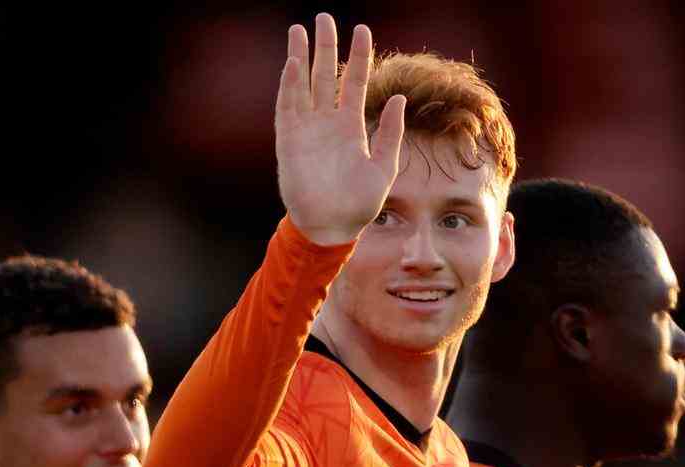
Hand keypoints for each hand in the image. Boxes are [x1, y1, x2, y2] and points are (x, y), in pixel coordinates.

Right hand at [275, 13, 405, 246]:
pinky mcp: (289, 143)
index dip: (357, 56)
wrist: (332, 228)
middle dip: (324, 46)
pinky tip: (292, 65)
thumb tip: (397, 98)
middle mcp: (327, 124)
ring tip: (299, 30)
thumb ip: (390, 134)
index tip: (362, 30)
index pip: (353, 82)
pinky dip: (289, 87)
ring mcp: (307, 131)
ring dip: (300, 58)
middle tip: (323, 17)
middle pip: (325, 75)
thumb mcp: (384, 168)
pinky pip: (288, 109)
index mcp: (351, 127)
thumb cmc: (359, 204)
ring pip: (302, 86)